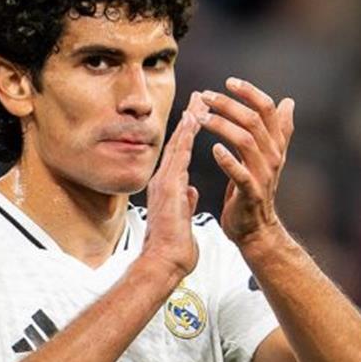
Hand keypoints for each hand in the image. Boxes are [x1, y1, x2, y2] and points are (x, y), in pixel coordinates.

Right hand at [141, 92, 207, 279]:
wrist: (163, 263)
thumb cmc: (172, 249)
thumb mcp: (183, 220)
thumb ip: (186, 203)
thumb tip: (190, 193)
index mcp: (169, 189)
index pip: (180, 156)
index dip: (189, 135)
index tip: (198, 116)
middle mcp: (163, 182)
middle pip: (177, 144)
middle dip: (189, 120)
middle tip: (197, 98)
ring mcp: (164, 183)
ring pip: (177, 145)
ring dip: (188, 122)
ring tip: (198, 102)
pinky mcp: (168, 188)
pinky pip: (179, 156)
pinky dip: (186, 138)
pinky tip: (194, 121)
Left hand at [198, 77, 294, 245]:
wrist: (255, 229)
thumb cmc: (255, 189)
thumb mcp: (269, 156)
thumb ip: (277, 129)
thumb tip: (289, 102)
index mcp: (275, 145)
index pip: (267, 109)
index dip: (250, 92)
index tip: (229, 82)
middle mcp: (273, 156)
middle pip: (254, 121)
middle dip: (228, 105)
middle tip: (206, 97)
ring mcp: (263, 175)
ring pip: (246, 141)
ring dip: (222, 126)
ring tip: (201, 118)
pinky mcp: (250, 193)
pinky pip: (240, 174)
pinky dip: (228, 160)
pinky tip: (213, 149)